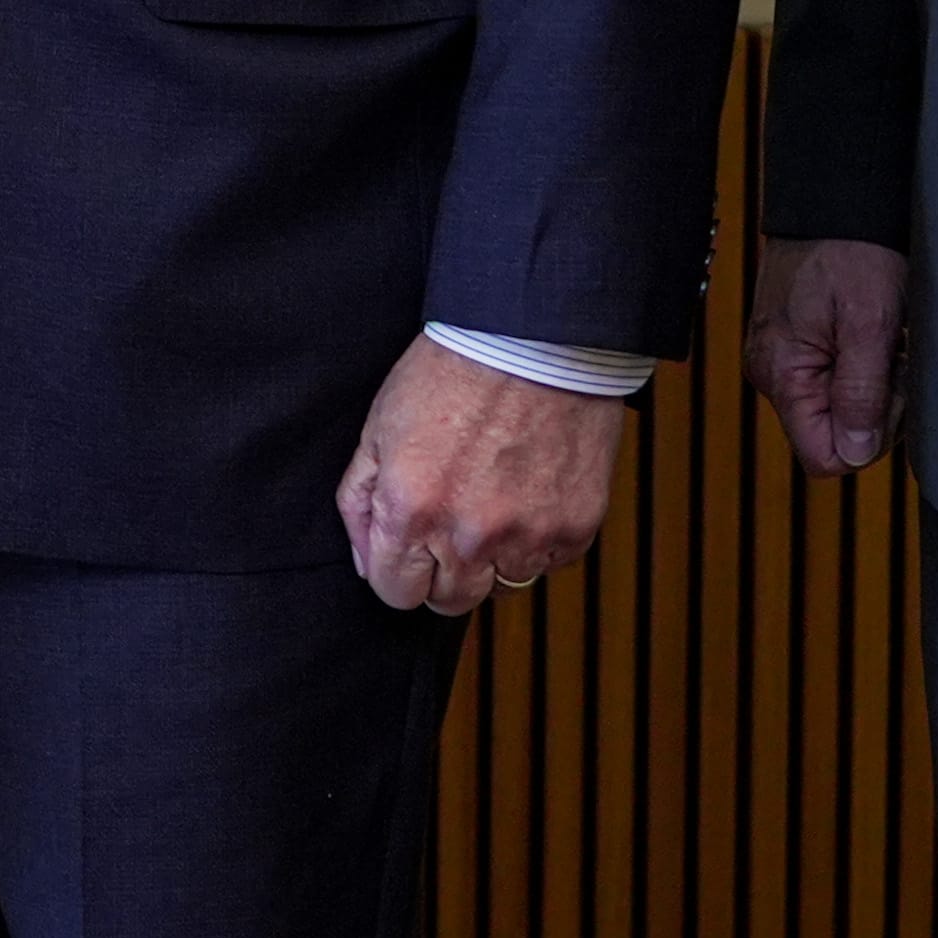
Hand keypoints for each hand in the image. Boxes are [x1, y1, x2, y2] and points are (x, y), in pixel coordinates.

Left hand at [338, 335, 628, 615]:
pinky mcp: (575, 528)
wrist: (534, 337)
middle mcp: (468, 535)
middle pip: (449, 601)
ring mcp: (526, 536)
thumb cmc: (453, 370)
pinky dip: (540, 537)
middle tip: (453, 518)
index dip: (397, 571)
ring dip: (495, 556)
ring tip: (496, 497)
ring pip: (502, 586)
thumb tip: (367, 562)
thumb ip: (361, 501)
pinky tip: (532, 488)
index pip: (395, 593)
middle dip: (444, 570)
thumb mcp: (379, 426)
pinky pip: (550, 561)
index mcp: (411, 510)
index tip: (410, 548)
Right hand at [739, 236, 908, 473]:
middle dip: (876, 406)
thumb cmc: (851, 249)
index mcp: (782, 373)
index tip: (888, 390)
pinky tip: (871, 334)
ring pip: (839, 408)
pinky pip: (834, 380)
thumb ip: (861, 392)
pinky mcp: (794, 344)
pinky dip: (862, 365)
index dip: (869, 438)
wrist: (833, 198)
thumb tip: (855, 454)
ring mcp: (781, 359)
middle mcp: (772, 373)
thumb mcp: (870, 322)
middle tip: (891, 355)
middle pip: (834, 434)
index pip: (823, 456)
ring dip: (872, 384)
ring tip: (882, 338)